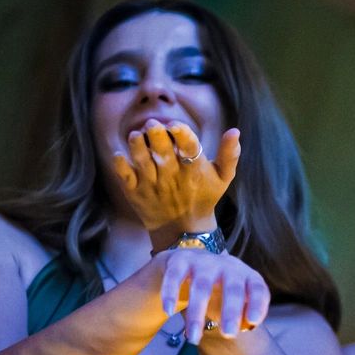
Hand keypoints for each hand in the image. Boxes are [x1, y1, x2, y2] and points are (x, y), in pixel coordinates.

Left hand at [109, 120, 238, 238]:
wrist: (183, 231)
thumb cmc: (204, 197)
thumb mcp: (223, 178)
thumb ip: (229, 154)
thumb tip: (235, 131)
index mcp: (194, 170)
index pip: (189, 147)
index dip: (181, 133)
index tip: (175, 125)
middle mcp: (172, 177)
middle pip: (162, 151)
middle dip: (156, 134)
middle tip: (152, 124)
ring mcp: (152, 185)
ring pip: (142, 161)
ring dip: (137, 145)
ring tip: (136, 135)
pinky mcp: (136, 193)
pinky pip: (125, 177)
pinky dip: (121, 165)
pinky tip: (119, 154)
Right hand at [149, 247, 269, 340]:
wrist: (189, 262)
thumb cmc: (218, 288)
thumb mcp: (234, 299)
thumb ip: (242, 315)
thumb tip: (245, 329)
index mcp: (245, 275)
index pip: (257, 288)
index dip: (258, 303)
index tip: (253, 322)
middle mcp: (227, 266)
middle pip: (232, 288)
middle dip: (231, 311)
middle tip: (228, 334)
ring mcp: (203, 261)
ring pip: (202, 286)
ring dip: (197, 313)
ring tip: (193, 338)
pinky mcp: (180, 261)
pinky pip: (175, 277)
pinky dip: (170, 294)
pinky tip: (168, 312)